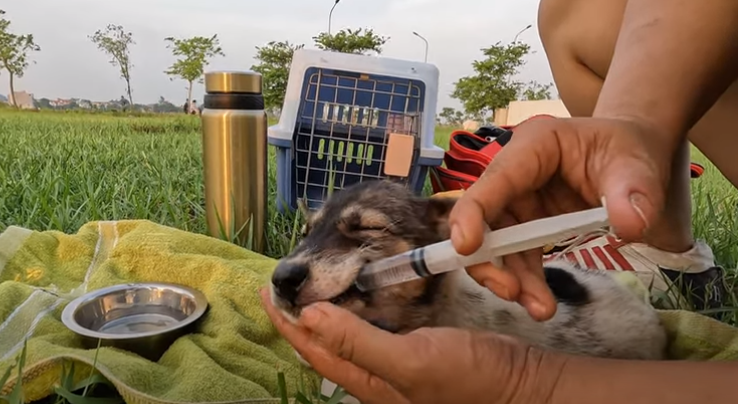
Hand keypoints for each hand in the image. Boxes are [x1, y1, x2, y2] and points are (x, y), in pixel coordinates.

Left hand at [260, 289, 560, 403]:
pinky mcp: (416, 349)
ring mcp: (396, 363)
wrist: (518, 386)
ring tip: (312, 287)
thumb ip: (357, 341)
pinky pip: (374, 328)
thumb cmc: (466, 381)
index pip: (312, 348)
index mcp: (366, 381)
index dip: (286, 322)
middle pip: (325, 344)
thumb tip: (307, 316)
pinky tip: (360, 296)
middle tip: (283, 286)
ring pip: (347, 335)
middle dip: (300, 317)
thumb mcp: (409, 361)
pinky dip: (358, 310)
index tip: (266, 291)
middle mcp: (375, 375)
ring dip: (325, 312)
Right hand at [449, 117, 676, 320]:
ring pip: (498, 245)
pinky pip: (518, 257)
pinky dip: (526, 282)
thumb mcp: (637, 164)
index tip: (467, 247)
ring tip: (541, 309)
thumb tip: (629, 227)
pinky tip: (542, 304)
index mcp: (534, 146)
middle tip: (511, 291)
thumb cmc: (630, 150)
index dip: (474, 212)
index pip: (495, 179)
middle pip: (484, 217)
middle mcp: (515, 174)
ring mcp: (519, 202)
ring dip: (511, 278)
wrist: (635, 159)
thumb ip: (634, 191)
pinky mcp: (528, 225)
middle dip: (489, 258)